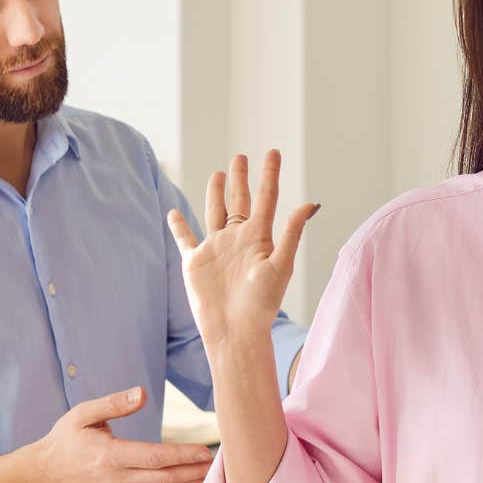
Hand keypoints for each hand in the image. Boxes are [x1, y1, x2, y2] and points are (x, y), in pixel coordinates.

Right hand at [30, 387, 215, 482]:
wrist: (47, 474)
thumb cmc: (65, 439)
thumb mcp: (82, 414)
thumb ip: (112, 404)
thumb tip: (141, 393)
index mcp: (109, 456)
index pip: (153, 458)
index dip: (181, 455)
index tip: (203, 451)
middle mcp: (118, 477)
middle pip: (164, 478)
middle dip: (193, 471)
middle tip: (219, 463)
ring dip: (189, 482)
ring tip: (213, 474)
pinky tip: (192, 481)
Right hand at [166, 150, 317, 350]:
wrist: (235, 331)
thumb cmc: (261, 303)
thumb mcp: (280, 265)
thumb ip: (291, 233)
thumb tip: (309, 204)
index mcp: (259, 237)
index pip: (266, 198)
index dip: (269, 174)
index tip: (273, 152)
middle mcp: (238, 239)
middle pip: (239, 200)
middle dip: (240, 178)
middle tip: (240, 156)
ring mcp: (216, 249)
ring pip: (214, 213)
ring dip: (215, 193)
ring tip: (218, 174)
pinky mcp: (195, 263)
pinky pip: (185, 239)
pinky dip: (178, 226)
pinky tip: (173, 212)